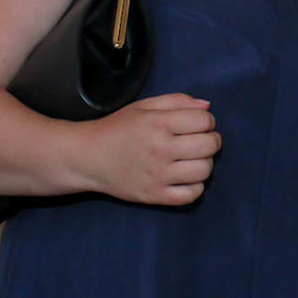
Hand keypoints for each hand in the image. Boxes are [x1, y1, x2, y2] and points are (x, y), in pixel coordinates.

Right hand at [80, 93, 220, 205]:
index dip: (208, 121)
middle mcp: (159, 149)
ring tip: (192, 159)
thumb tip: (207, 107)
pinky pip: (191, 195)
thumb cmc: (118, 129)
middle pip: (209, 145)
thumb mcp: (144, 107)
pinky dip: (195, 187)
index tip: (198, 125)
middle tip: (199, 141)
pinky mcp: (154, 196)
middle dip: (211, 140)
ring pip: (204, 170)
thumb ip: (176, 101)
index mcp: (158, 123)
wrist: (87, 157)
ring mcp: (157, 175)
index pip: (204, 121)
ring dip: (205, 163)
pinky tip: (185, 178)